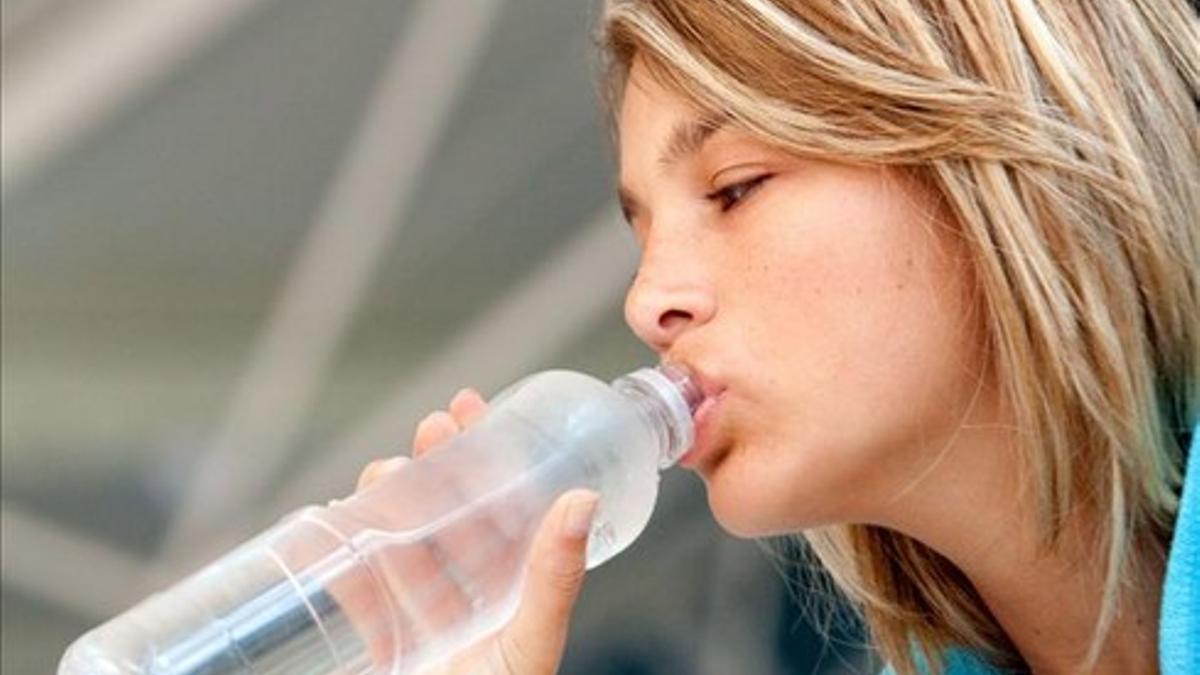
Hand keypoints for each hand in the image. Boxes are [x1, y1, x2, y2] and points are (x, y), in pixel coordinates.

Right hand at [357, 388, 596, 674]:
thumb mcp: (529, 645)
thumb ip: (554, 580)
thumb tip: (582, 499)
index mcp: (512, 593)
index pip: (503, 509)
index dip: (492, 457)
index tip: (478, 410)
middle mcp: (469, 598)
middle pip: (451, 514)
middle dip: (439, 464)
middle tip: (434, 426)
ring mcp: (421, 617)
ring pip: (404, 540)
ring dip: (393, 497)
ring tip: (388, 467)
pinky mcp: (379, 642)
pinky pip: (362, 588)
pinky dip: (348, 553)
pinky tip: (340, 522)